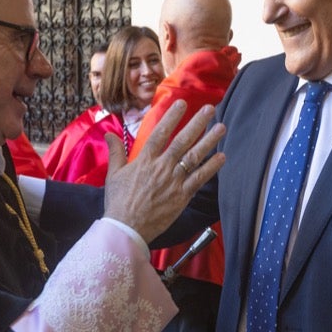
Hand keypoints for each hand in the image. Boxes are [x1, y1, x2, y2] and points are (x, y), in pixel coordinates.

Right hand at [102, 100, 224, 241]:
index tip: (182, 103)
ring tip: (221, 127)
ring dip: (209, 141)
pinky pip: (199, 179)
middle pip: (182, 141)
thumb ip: (115, 152)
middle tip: (210, 109)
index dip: (172, 117)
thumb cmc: (118, 203)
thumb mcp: (113, 175)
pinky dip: (211, 168)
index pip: (160, 133)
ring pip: (194, 157)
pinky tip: (222, 157)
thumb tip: (108, 134)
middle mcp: (161, 167)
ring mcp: (173, 182)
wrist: (126, 228)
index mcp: (144, 161)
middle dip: (197, 123)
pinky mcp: (182, 196)